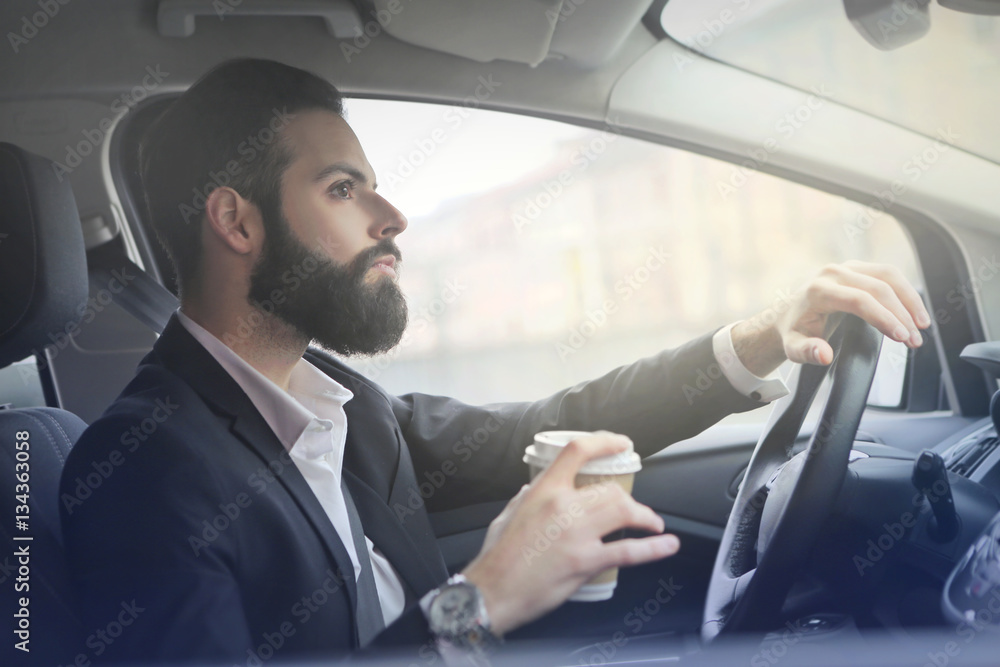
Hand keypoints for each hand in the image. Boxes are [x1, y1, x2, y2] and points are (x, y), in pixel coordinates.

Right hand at [461, 432, 678, 635]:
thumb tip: (535, 488)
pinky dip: (654, 548)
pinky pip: (628, 551)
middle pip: (611, 488)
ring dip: (646, 516)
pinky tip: (666, 545)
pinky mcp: (585, 562)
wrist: (492, 592)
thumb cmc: (497, 557)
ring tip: (653, 524)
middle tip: (637, 510)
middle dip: (630, 498)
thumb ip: (527, 498)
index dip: (604, 442)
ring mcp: (576, 534)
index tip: (621, 443)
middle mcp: (562, 506)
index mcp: (543, 491)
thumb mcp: (507, 514)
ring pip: (624, 511)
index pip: (578, 452)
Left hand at [732, 261, 931, 375]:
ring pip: (889, 275)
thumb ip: (807, 351)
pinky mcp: (857, 267)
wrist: (787, 313)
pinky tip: (914, 311)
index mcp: (818, 290)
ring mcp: (846, 267)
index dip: (884, 318)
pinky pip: (888, 274)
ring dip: (910, 300)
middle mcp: (833, 273)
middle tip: (915, 340)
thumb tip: (824, 355)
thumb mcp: (793, 347)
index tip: (902, 336)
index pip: (859, 300)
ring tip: (922, 326)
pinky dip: (905, 291)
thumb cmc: (793, 331)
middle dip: (902, 315)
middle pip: (878, 288)